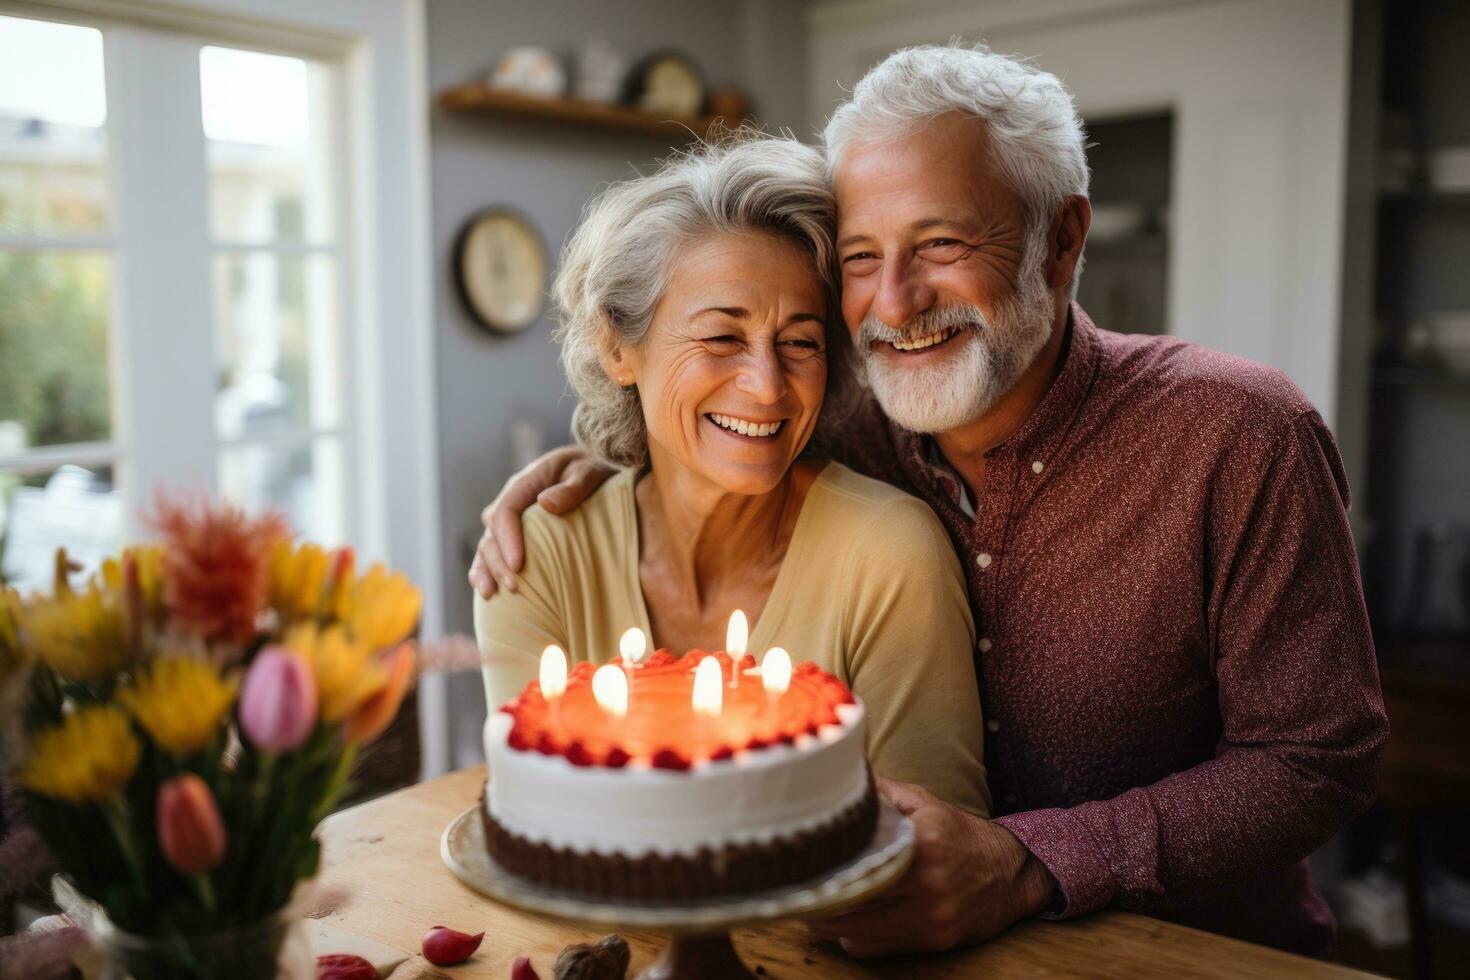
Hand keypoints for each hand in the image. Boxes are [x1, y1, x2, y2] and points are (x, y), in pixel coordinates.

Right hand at [468, 446, 614, 597]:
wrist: (596, 468)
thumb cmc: (595, 469)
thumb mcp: (589, 471)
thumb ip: (572, 486)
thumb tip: (545, 503)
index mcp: (526, 482)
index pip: (506, 511)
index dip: (508, 539)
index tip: (517, 564)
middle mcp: (513, 500)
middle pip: (492, 533)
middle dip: (499, 562)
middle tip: (514, 587)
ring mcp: (512, 519)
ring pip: (487, 545)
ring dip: (487, 570)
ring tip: (491, 594)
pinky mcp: (515, 533)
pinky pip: (493, 553)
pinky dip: (486, 570)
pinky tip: (487, 591)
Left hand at [807, 778, 1056, 956]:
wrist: (1010, 874)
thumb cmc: (959, 833)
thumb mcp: (925, 802)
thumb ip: (882, 791)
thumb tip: (839, 773)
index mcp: (922, 844)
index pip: (860, 863)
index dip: (824, 869)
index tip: (799, 866)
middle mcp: (927, 885)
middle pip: (853, 902)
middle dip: (817, 899)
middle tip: (794, 888)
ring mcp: (930, 918)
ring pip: (858, 931)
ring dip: (828, 923)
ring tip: (809, 908)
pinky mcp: (932, 942)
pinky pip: (876, 948)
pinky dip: (853, 939)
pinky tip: (843, 925)